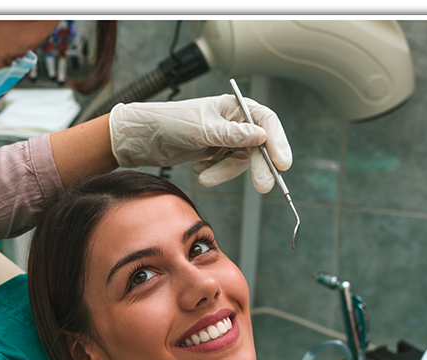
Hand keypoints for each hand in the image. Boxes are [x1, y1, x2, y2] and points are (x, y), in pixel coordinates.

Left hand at [109, 95, 291, 192]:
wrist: (143, 138)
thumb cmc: (171, 123)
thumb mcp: (203, 130)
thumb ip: (232, 135)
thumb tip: (262, 136)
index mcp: (234, 106)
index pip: (266, 122)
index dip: (277, 142)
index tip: (282, 164)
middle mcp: (234, 121)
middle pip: (258, 145)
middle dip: (259, 166)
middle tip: (263, 187)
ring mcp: (225, 138)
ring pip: (240, 161)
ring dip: (224, 172)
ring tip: (203, 177)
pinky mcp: (215, 153)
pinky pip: (225, 168)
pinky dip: (214, 172)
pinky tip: (198, 168)